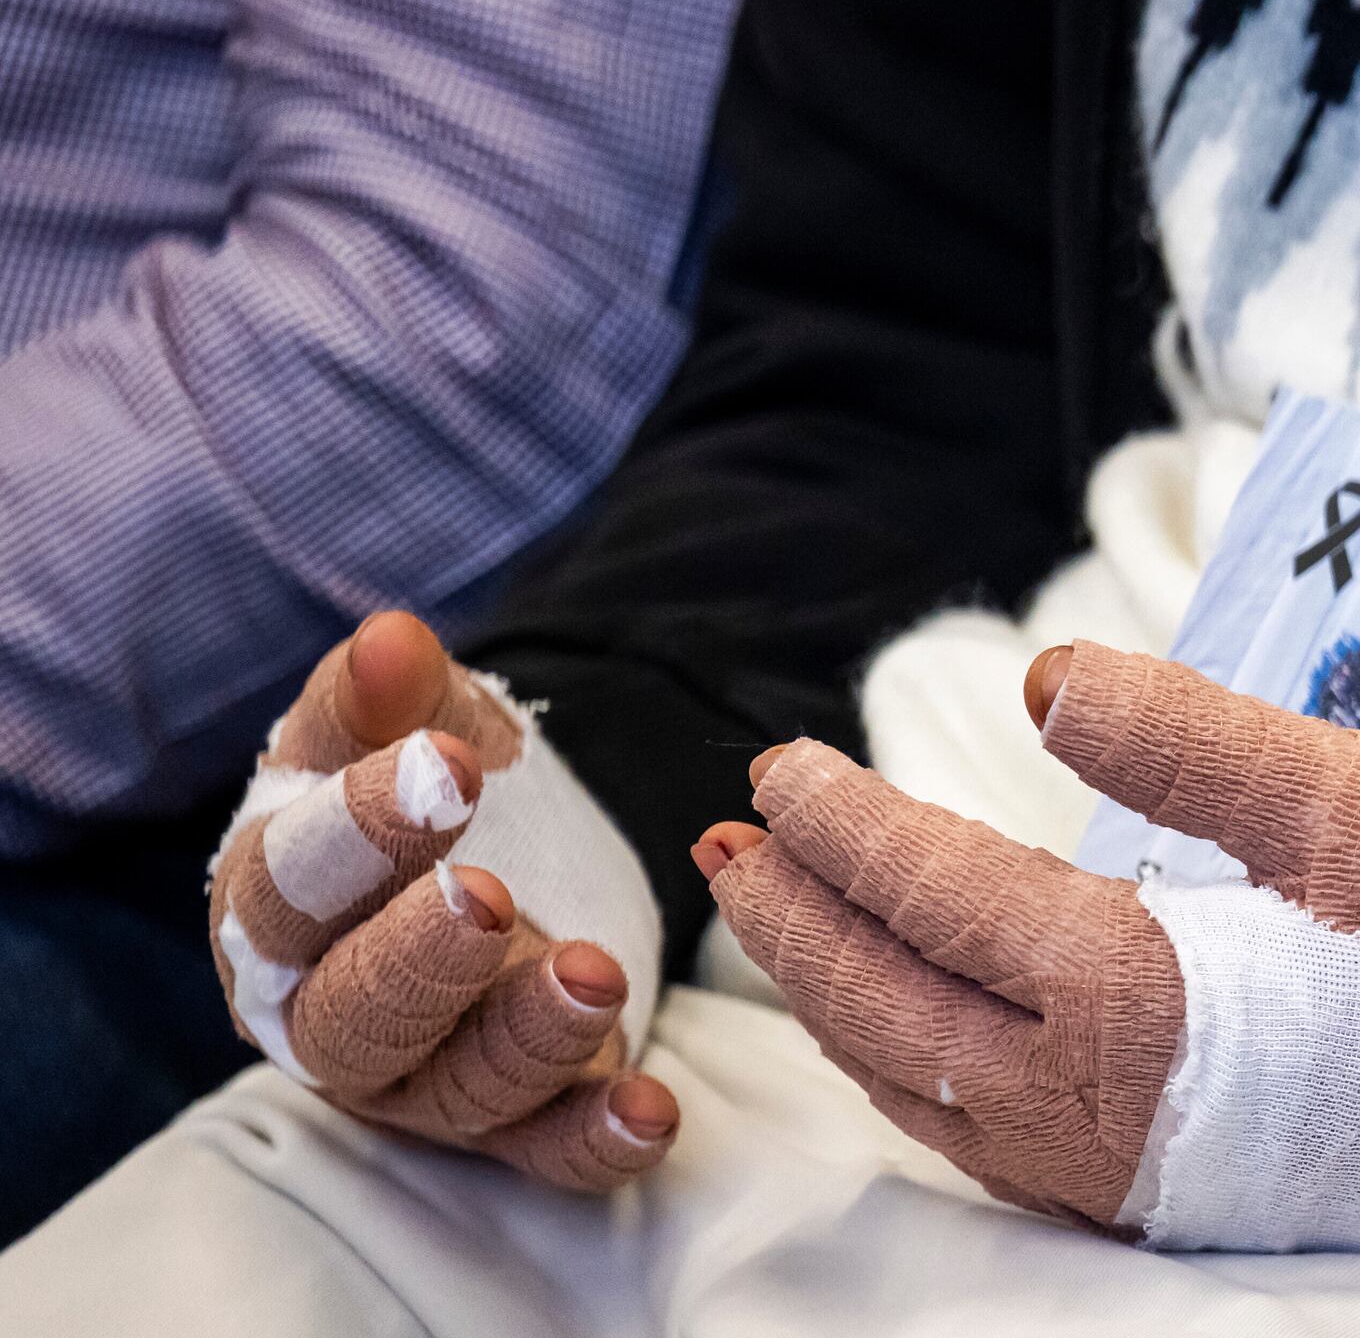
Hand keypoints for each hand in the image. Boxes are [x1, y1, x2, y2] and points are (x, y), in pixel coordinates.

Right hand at [207, 612, 677, 1186]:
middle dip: (416, 960)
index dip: (358, 832)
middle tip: (481, 897)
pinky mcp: (522, 1119)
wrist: (501, 848)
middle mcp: (335, 1016)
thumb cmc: (420, 787)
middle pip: (353, 1015)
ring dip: (526, 1037)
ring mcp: (427, 1080)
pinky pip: (550, 1152)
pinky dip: (599, 1139)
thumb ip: (384, 694)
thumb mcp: (403, 724)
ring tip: (595, 972)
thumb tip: (390, 638)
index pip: (290, 888)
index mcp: (276, 914)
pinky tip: (652, 1110)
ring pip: (459, 1085)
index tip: (447, 766)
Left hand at [696, 643, 1359, 1242]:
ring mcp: (1109, 1170)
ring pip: (915, 1084)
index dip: (841, 827)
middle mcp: (1094, 1107)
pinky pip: (972, 1138)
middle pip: (886, 1005)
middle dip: (796, 915)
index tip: (779, 765)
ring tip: (785, 909)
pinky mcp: (1141, 1198)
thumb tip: (1043, 676)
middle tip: (735, 833)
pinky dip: (904, 1064)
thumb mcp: (1347, 807)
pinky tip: (897, 1014)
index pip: (933, 898)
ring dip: (832, 990)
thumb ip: (1186, 742)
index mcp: (1139, 997)